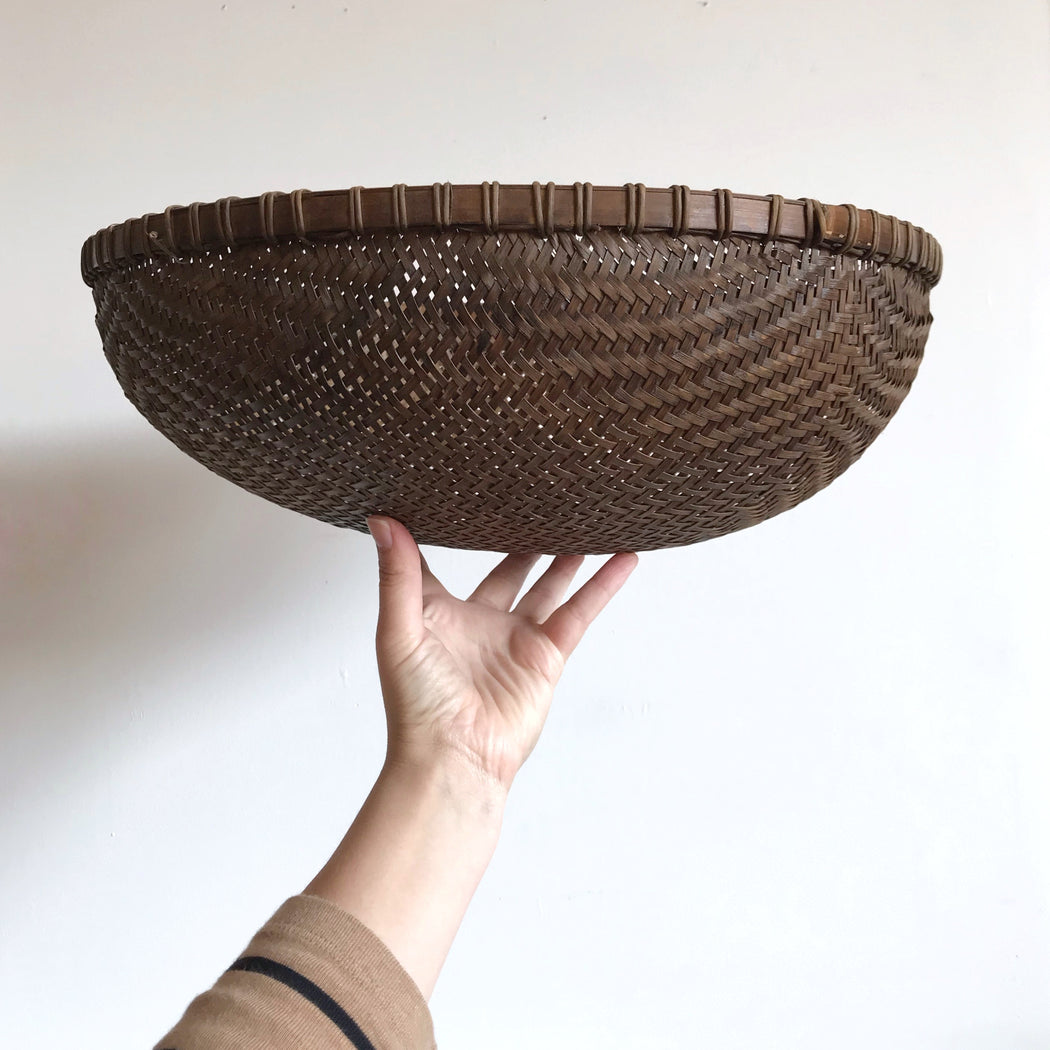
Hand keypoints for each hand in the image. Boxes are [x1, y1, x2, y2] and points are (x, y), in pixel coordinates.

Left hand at [366, 516, 638, 790]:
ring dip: (567, 555)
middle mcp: (480, 623)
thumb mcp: (399, 630)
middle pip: (508, 569)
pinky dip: (602, 585)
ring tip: (585, 519)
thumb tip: (383, 521)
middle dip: (521, 539)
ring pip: (549, 585)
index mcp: (439, 614)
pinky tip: (622, 557)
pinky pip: (580, 611)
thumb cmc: (417, 705)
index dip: (450, 532)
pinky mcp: (547, 655)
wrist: (454, 757)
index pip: (444, 563)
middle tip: (538, 501)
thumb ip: (398, 575)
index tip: (459, 496)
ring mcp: (516, 638)